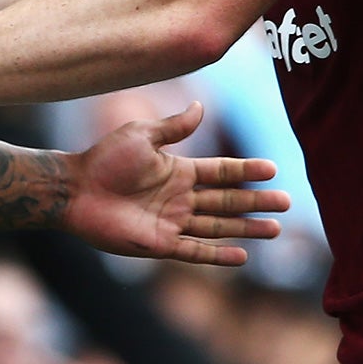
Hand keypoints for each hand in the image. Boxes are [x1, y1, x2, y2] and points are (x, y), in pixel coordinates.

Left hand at [63, 102, 285, 267]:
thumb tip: (201, 107)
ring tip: (275, 230)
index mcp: (179, 170)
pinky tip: (243, 256)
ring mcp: (171, 222)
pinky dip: (218, 255)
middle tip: (287, 203)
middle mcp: (180, 198)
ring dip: (246, 228)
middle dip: (257, 202)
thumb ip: (174, 127)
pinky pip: (195, 251)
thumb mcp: (142, 136)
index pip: (222, 171)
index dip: (247, 171)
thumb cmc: (104, 158)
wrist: (74, 188)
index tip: (273, 169)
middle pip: (228, 200)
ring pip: (218, 226)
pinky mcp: (159, 244)